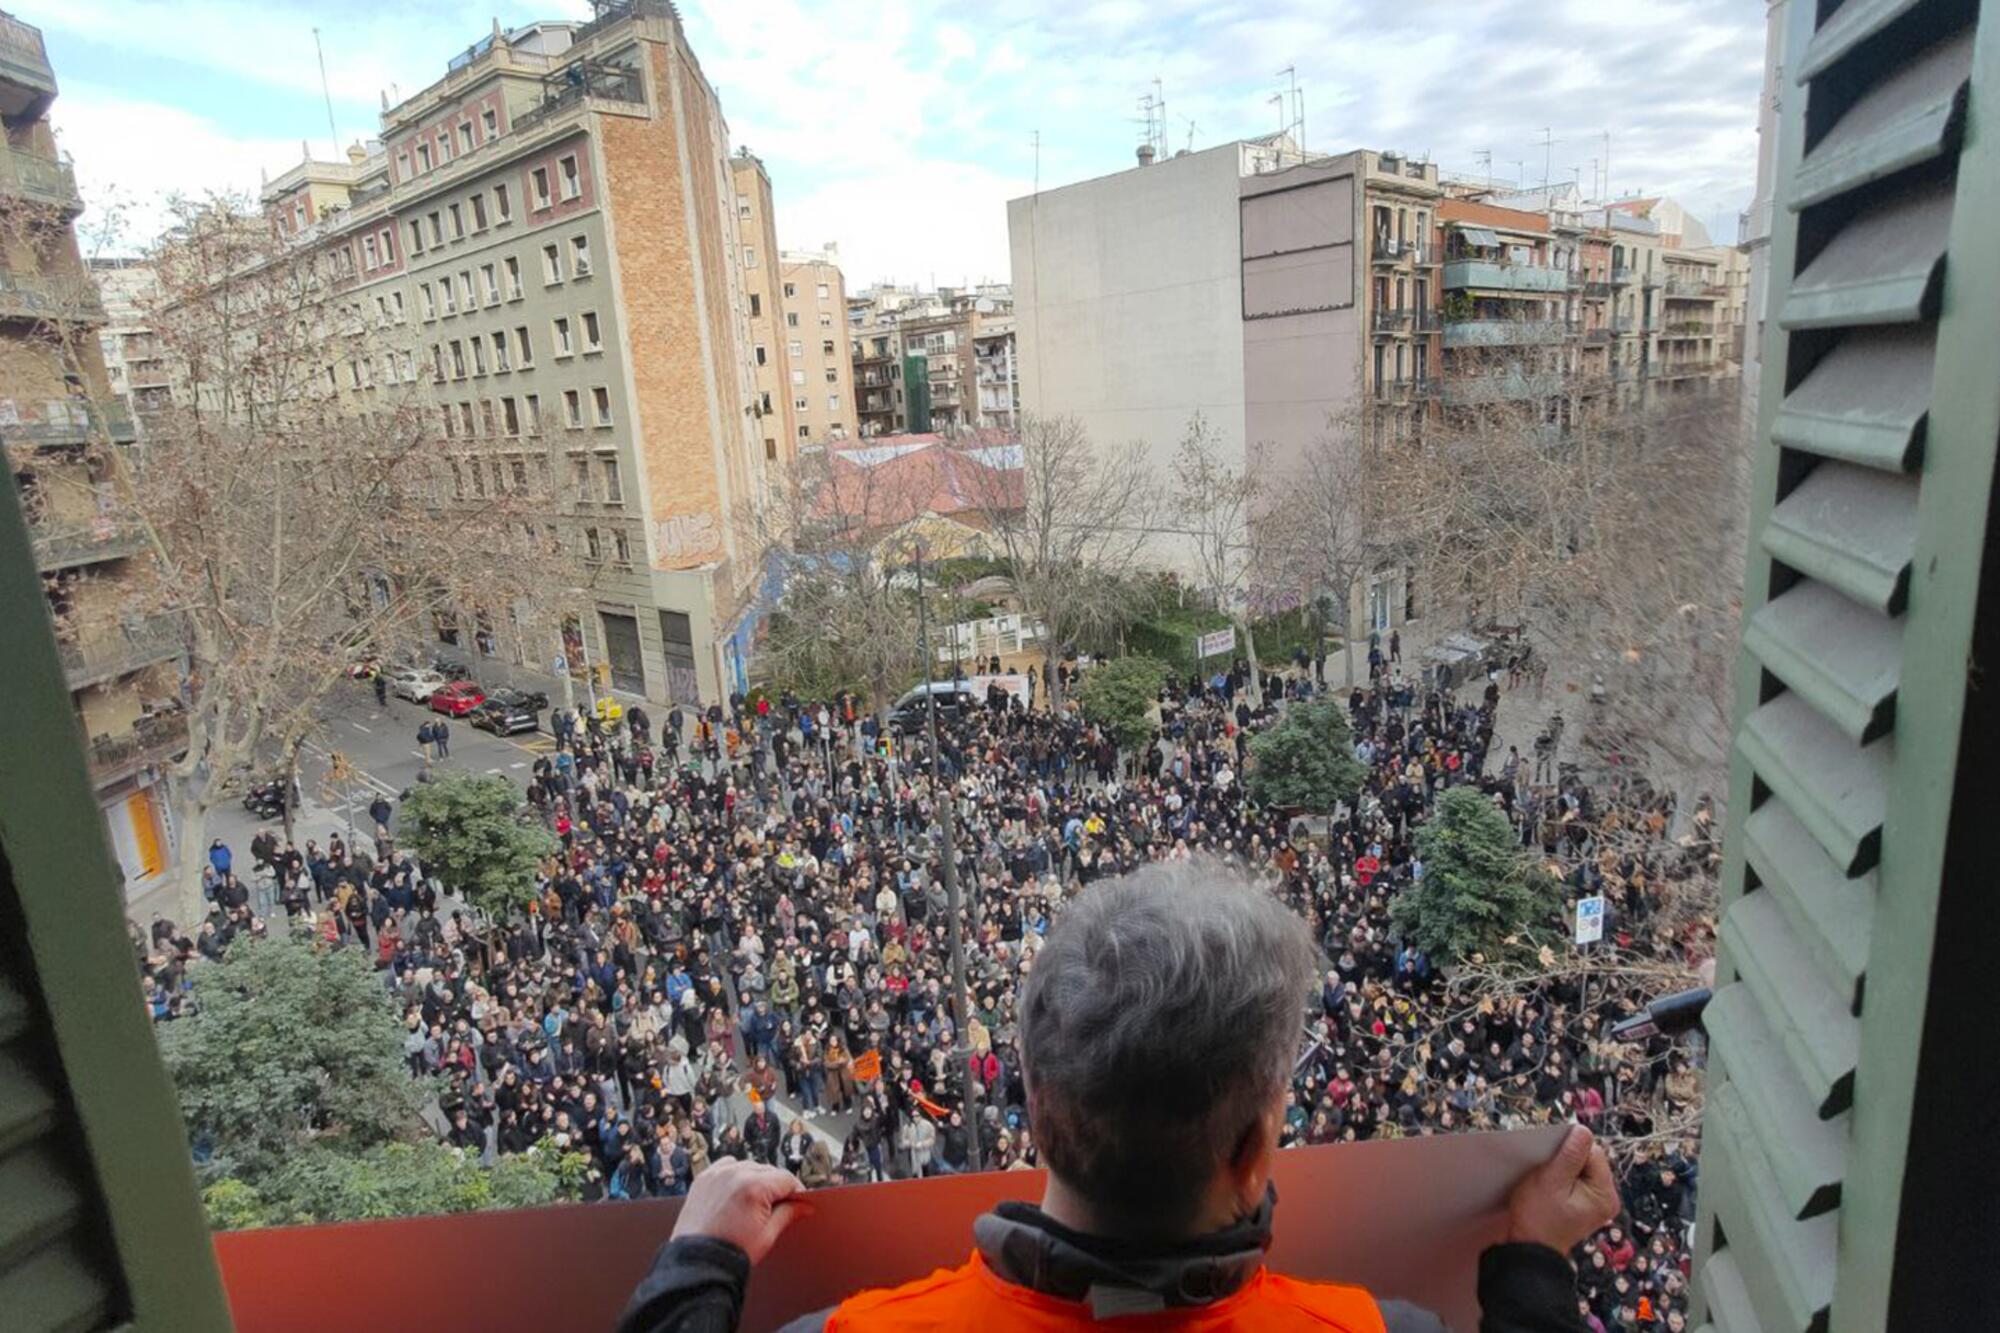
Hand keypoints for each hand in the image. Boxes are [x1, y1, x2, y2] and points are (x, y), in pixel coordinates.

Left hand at [671, 1157, 807, 1262]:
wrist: (697, 1263)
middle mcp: (735, 1175)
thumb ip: (788, 1214)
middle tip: (778, 1207)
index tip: (799, 1202)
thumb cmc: (728, 1253)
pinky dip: (735, 1174)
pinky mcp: (704, 1179)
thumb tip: (803, 1206)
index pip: (786, 1179)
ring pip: (749, 1166)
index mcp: (754, 1187)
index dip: (796, 1192)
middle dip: (776, 1187)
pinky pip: (727, 1166)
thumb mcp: (766, 1236)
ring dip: (756, 1179)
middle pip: (769, 1171)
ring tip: (755, 1203)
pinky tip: (737, 1192)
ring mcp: (717, 1175)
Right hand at [1505, 1124, 1618, 1254]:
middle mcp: (1607, 1199)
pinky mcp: (1585, 1205)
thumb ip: (1570, 1155)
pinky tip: (1550, 1188)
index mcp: (1604, 1194)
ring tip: (1547, 1182)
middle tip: (1547, 1173)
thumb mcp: (1551, 1181)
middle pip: (1590, 1160)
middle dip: (1567, 1160)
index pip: (1593, 1153)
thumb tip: (1583, 1130)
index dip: (1570, 1150)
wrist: (1528, 1249)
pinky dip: (1563, 1179)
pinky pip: (1577, 1180)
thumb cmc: (1537, 1217)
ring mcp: (1597, 1203)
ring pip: (1582, 1169)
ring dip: (1563, 1169)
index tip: (1550, 1160)